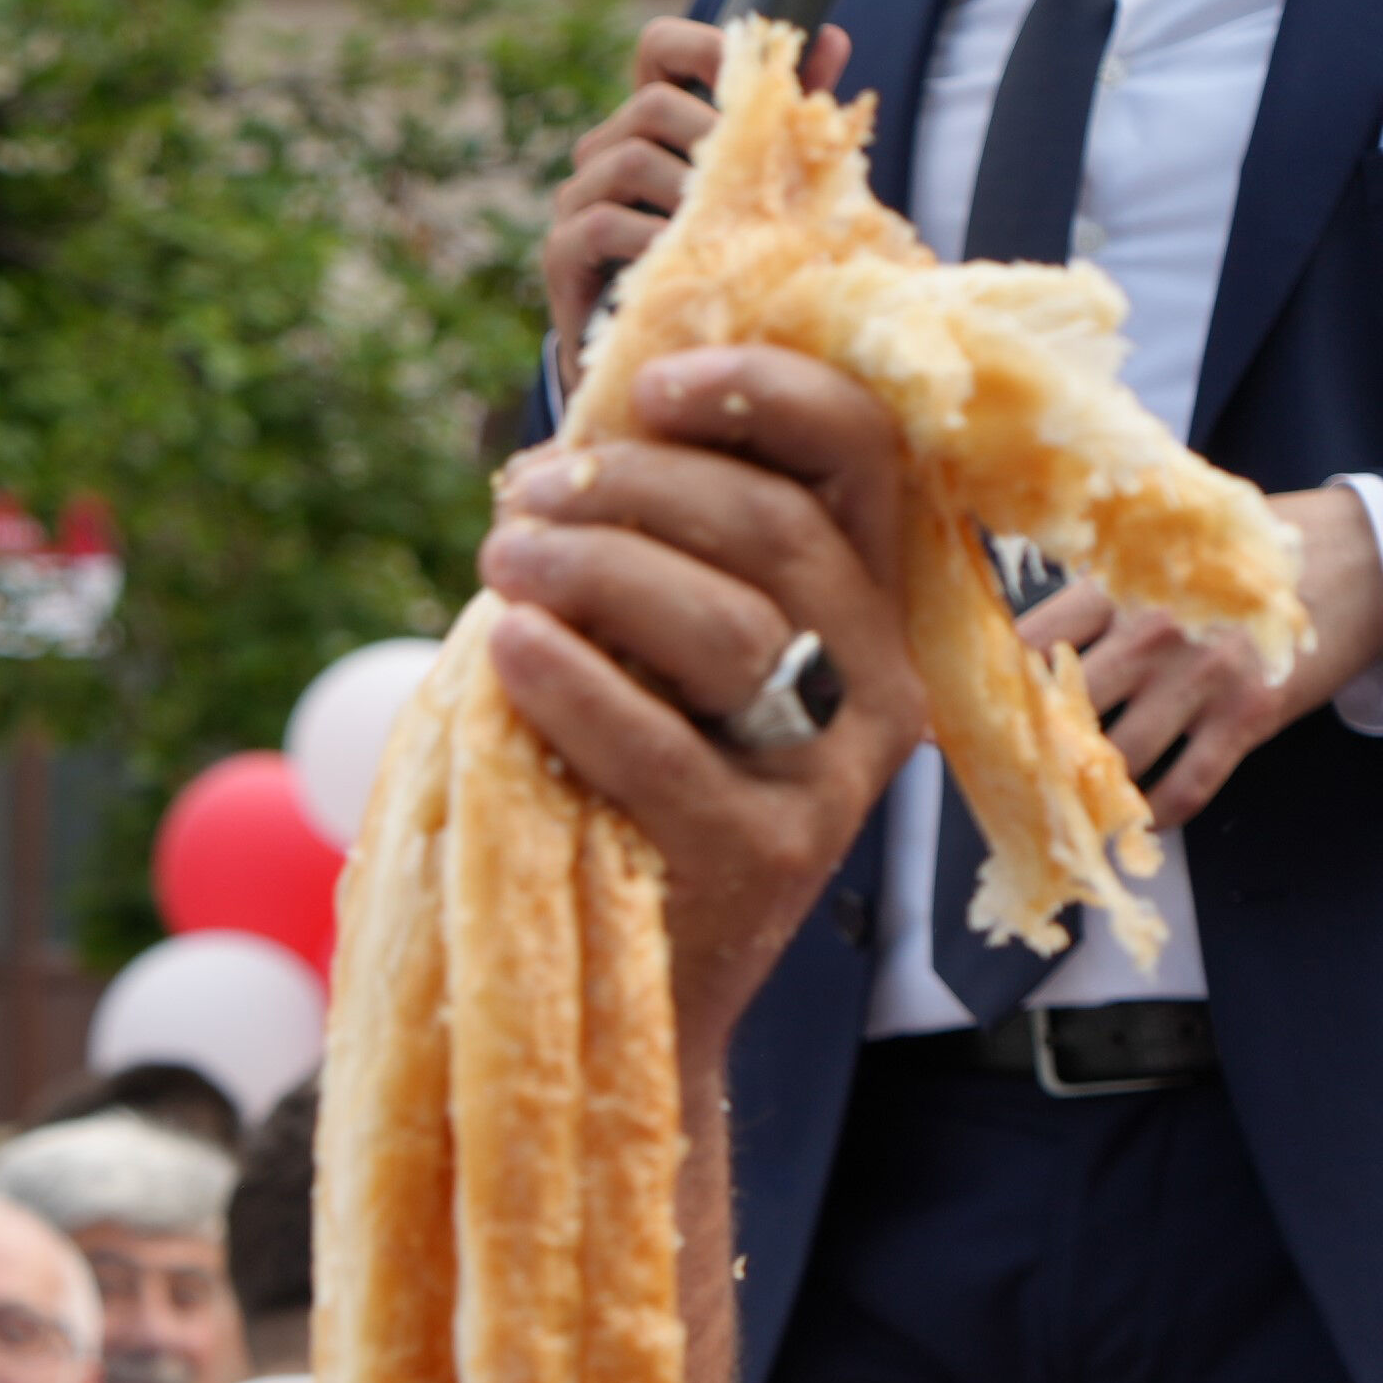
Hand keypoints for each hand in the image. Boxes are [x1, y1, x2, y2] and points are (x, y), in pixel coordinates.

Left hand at [480, 347, 928, 1050]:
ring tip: (501, 558)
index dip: (765, 396)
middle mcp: (881, 687)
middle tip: (520, 496)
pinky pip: (661, 745)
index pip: (863, 460)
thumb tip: (600, 421)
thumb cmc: (627, 791)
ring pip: (726, 625)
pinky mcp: (764, 857)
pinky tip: (505, 647)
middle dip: (634, 487)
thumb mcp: (669, 659)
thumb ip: (673, 553)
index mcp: (874, 612)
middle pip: (777, 531)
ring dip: (594, 567)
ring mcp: (831, 779)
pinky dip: (571, 682)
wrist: (633, 1000)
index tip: (652, 382)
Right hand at [542, 17, 851, 368]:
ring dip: (688, 191)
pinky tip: (687, 260)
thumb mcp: (767, 186)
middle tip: (760, 179)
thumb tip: (833, 37)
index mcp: (655, 122)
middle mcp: (607, 148)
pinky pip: (602, 223)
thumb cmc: (724, 263)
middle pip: (653, 102)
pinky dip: (651, 238)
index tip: (749, 79)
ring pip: (630, 159)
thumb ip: (790, 118)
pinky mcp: (561, 250)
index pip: (660, 47)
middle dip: (714, 135)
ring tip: (728, 225)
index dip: (700, 45)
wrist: (668, 358)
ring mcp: (579, 197)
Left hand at [1020, 483, 1382, 827]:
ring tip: (1067, 818)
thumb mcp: (1169, 553)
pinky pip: (1187, 787)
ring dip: (1089, 796)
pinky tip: (1143, 825)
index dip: (990, 690)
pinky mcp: (1248, 716)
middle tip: (1009, 790)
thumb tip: (1028, 635)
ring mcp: (1199, 680)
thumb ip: (1103, 587)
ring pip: (1117, 759)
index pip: (1028, 645)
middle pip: (1061, 712)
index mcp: (1119, 588)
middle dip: (1030, 756)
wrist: (1365, 555)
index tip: (961, 724)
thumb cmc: (1251, 556)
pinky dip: (1159, 815)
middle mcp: (1149, 635)